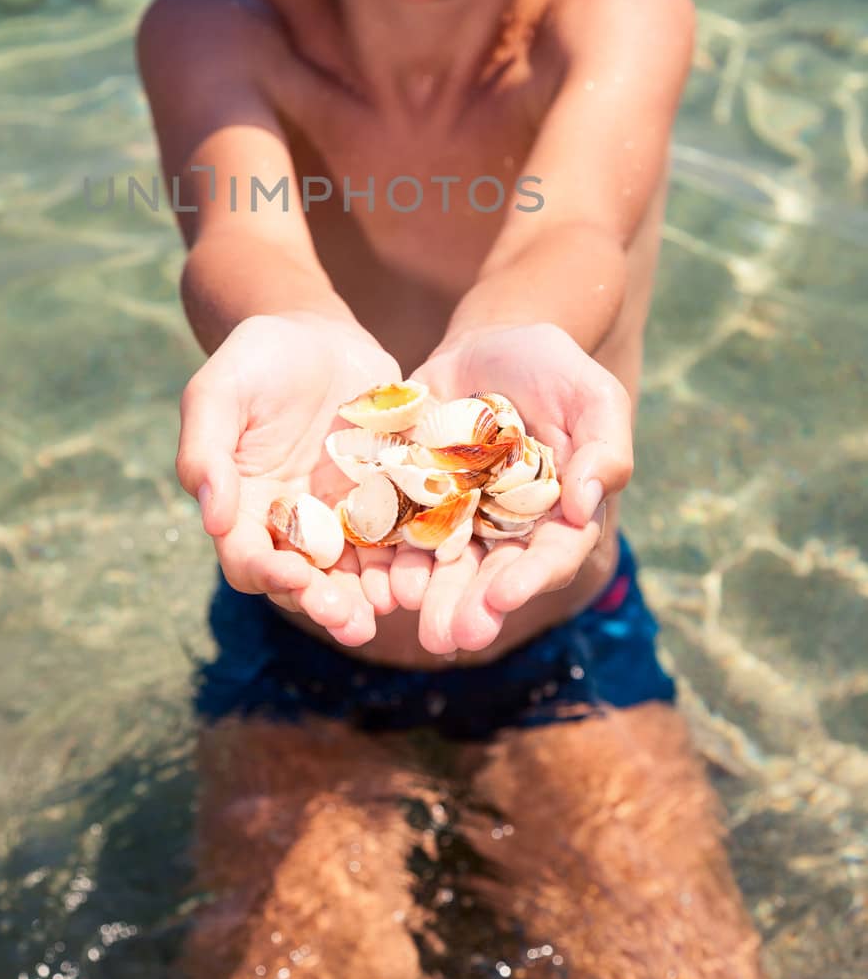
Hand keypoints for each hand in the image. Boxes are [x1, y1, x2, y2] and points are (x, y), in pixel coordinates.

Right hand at [175, 311, 404, 646]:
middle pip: (305, 579)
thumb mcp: (218, 392)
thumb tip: (212, 517)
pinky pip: (399, 536)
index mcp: (244, 507)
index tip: (293, 576)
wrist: (316, 333)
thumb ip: (205, 451)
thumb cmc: (255, 359)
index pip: (249, 558)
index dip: (268, 573)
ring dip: (372, 594)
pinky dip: (411, 556)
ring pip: (355, 571)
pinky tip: (429, 567)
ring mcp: (341, 514)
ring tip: (394, 606)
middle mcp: (292, 522)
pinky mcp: (385, 498)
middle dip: (327, 603)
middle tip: (351, 622)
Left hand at [394, 323, 631, 655]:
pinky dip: (388, 553)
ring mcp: (458, 513)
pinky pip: (399, 527)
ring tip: (410, 614)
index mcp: (558, 516)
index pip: (550, 556)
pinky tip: (376, 576)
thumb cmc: (556, 370)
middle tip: (452, 636)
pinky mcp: (414, 492)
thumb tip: (585, 505)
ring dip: (429, 593)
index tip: (504, 595)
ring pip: (443, 563)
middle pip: (492, 574)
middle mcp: (507, 527)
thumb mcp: (593, 397)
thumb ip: (603, 449)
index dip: (528, 579)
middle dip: (472, 605)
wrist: (491, 343)